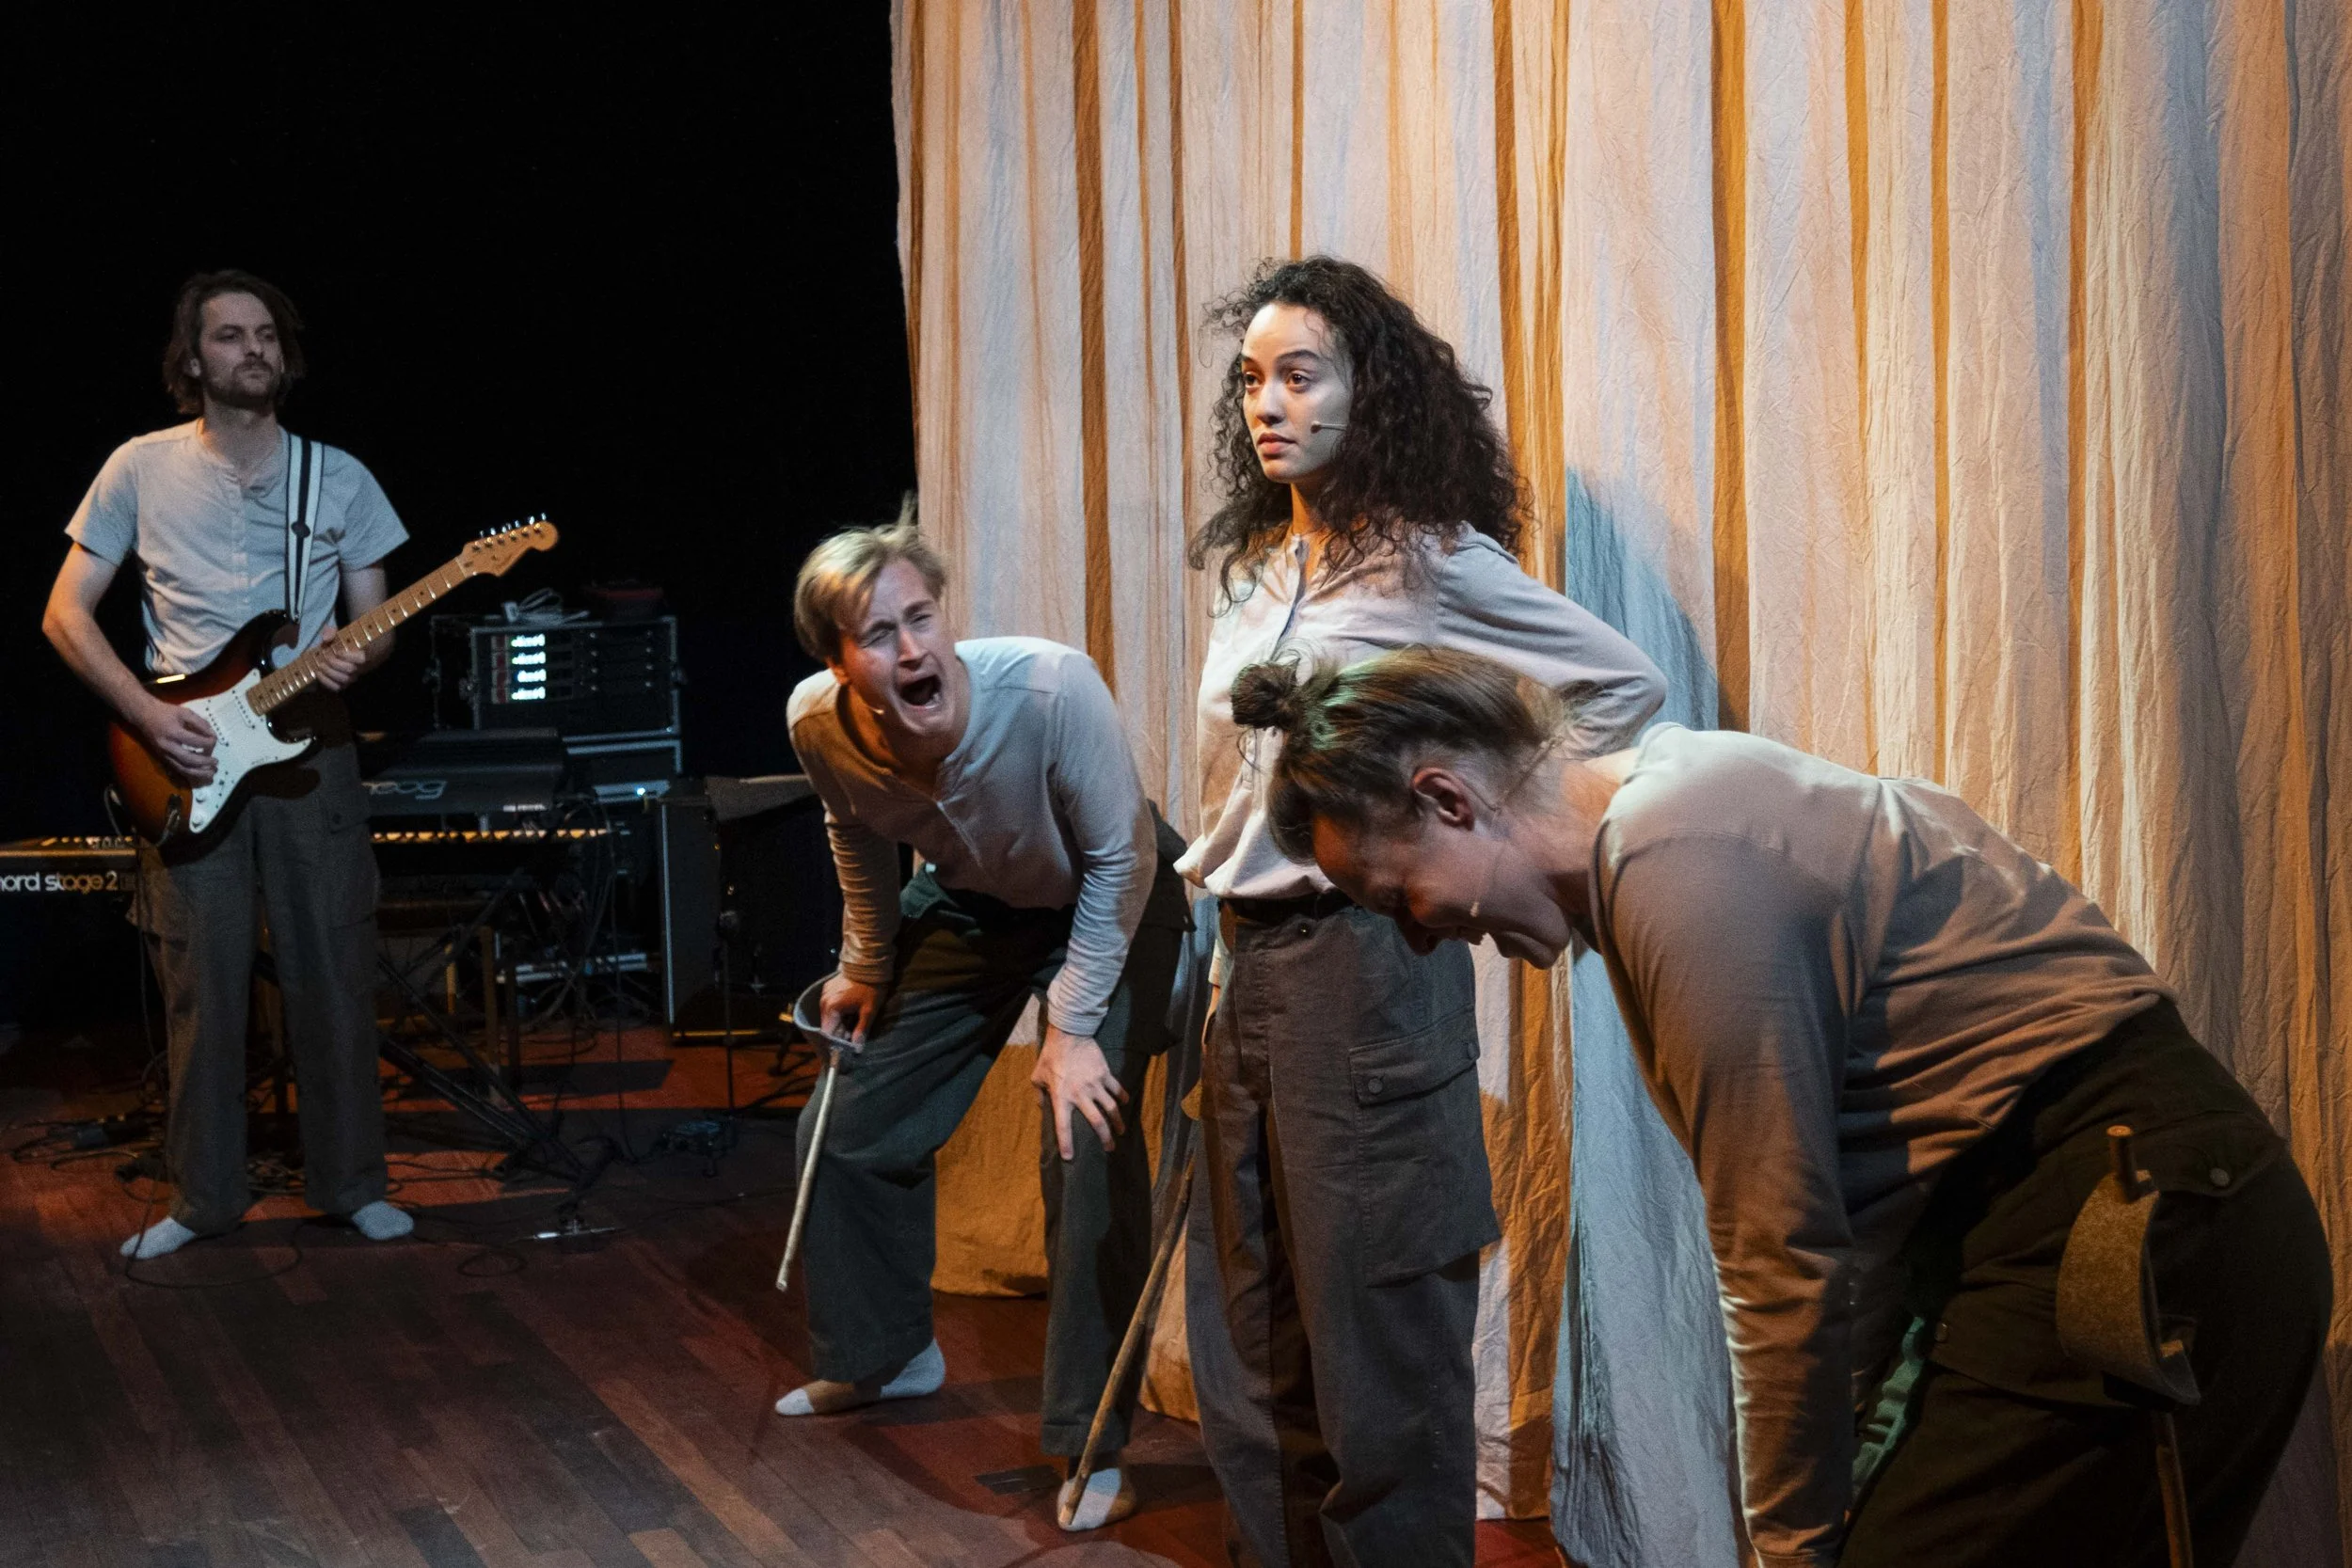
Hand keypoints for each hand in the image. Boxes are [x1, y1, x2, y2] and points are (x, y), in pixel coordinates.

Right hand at [138, 698, 218, 783]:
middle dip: (204, 763)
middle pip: (188, 759)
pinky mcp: (162, 757)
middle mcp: (167, 746)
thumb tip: (213, 734)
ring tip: (211, 772)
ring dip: (198, 773)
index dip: (207, 742)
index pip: (194, 741)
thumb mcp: (184, 712)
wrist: (143, 715)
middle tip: (216, 762)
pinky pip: (177, 768)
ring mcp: (163, 753)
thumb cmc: (165, 712)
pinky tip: (200, 771)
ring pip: (182, 768)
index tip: (215, 740)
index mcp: (173, 732)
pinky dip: (190, 772)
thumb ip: (200, 722)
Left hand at [310, 625, 368, 691]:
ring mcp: (353, 677)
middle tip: (325, 658)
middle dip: (335, 664)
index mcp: (364, 653)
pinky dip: (327, 682)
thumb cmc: (345, 642)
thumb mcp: (339, 633)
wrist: (351, 653)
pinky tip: (319, 674)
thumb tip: (325, 639)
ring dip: (330, 673)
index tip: (338, 652)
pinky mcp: (345, 683)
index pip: (361, 659)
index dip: (348, 657)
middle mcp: (360, 667)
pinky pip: (337, 687)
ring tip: (320, 666)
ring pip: (344, 680)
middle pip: (350, 670)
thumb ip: (331, 632)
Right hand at [819, 973, 882, 1043]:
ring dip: (838, 1022)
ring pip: (828, 1016)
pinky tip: (848, 1011)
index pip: (829, 1033)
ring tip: (852, 1022)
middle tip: (853, 1035)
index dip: (838, 1041)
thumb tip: (857, 1048)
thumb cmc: (871, 988)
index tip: (849, 1045)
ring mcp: (824, 994)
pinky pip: (829, 1006)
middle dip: (839, 1032)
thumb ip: (861, 1030)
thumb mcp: (869, 1011)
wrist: (868, 964)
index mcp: (832, 1008)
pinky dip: (837, 1012)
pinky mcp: (827, 989)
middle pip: (827, 1025)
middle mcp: (824, 1002)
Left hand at [1032, 1025, 1127, 1159]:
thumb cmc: (1050, 1056)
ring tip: (1120, 1131)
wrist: (1069, 1034)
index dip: (1066, 1143)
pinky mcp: (1105, 1074)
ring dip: (1118, 1122)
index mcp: (1061, 1097)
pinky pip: (1117, 1089)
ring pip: (1111, 1108)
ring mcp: (1095, 1084)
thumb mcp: (1037, 1076)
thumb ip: (1039, 1095)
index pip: (1063, 1126)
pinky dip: (1122, 1097)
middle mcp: (1080, 1094)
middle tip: (1110, 1148)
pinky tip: (1125, 1104)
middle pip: (1097, 1121)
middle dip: (1105, 1138)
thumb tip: (1043, 1108)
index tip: (1070, 1158)